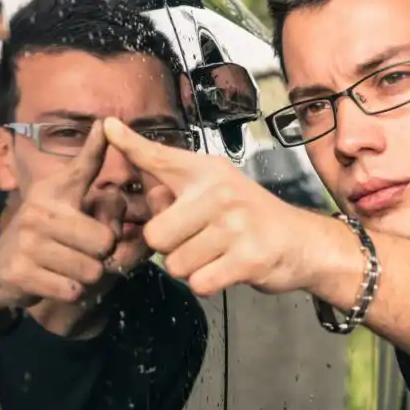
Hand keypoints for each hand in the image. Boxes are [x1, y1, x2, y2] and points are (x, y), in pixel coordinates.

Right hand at [0, 121, 122, 310]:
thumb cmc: (43, 237)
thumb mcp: (65, 209)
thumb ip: (100, 195)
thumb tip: (109, 138)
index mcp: (54, 192)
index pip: (83, 167)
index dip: (96, 147)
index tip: (105, 122)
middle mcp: (40, 211)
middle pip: (105, 241)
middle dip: (102, 256)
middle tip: (83, 254)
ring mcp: (27, 241)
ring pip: (92, 270)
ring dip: (86, 277)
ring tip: (68, 268)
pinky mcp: (20, 271)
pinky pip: (72, 289)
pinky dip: (71, 292)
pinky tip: (55, 282)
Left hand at [103, 117, 319, 296]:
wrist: (301, 242)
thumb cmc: (250, 218)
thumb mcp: (215, 192)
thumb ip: (177, 193)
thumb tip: (146, 192)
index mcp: (206, 172)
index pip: (158, 157)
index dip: (129, 145)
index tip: (107, 126)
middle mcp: (219, 192)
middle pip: (156, 235)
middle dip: (170, 249)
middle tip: (197, 241)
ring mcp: (236, 224)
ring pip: (176, 264)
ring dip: (191, 268)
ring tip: (216, 253)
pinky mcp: (248, 257)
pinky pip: (199, 282)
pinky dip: (208, 283)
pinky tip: (226, 268)